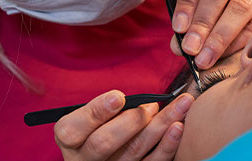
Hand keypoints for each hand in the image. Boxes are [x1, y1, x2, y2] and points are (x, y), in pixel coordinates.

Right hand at [54, 89, 193, 160]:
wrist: (104, 153)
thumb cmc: (98, 123)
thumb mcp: (89, 115)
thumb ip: (104, 107)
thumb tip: (131, 100)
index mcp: (70, 138)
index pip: (73, 129)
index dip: (97, 112)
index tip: (118, 97)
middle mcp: (85, 159)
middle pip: (104, 143)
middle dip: (131, 122)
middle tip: (151, 106)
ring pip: (134, 151)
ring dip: (160, 125)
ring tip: (181, 105)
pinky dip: (167, 146)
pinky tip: (178, 128)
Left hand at [172, 0, 251, 68]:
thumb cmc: (247, 10)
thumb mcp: (217, 7)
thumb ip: (197, 19)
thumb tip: (178, 44)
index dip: (186, 0)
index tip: (178, 28)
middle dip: (201, 21)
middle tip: (190, 48)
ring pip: (239, 4)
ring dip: (219, 35)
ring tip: (205, 57)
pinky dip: (239, 40)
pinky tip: (228, 52)